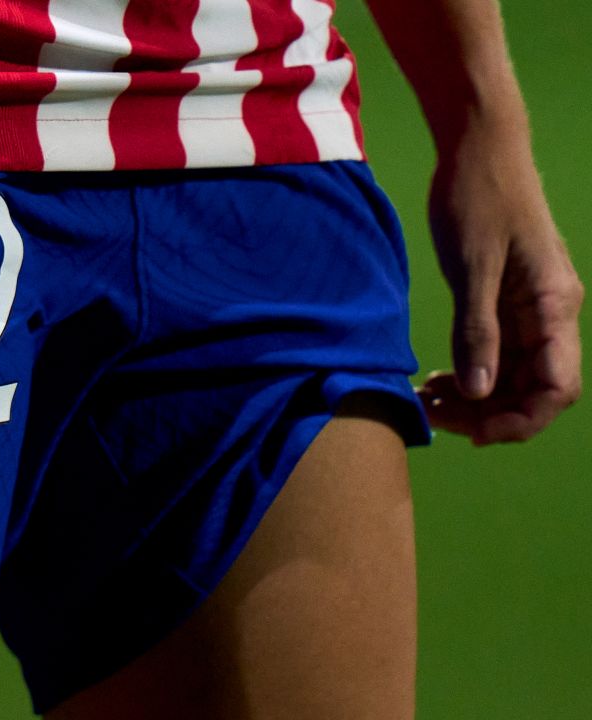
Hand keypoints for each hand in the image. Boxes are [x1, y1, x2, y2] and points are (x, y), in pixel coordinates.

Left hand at [418, 126, 582, 444]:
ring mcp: (530, 311)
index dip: (520, 419)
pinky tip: (434, 381)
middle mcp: (550, 315)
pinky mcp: (506, 303)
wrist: (478, 149)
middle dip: (487, 413)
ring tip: (425, 400)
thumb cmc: (478, 198)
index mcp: (555, 307)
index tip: (472, 430)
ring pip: (511, 377)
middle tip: (431, 416)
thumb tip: (479, 392)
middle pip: (532, 390)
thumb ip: (477, 331)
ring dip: (474, 397)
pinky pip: (495, 354)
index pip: (557, 387)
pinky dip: (468, 373)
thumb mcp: (472, 268)